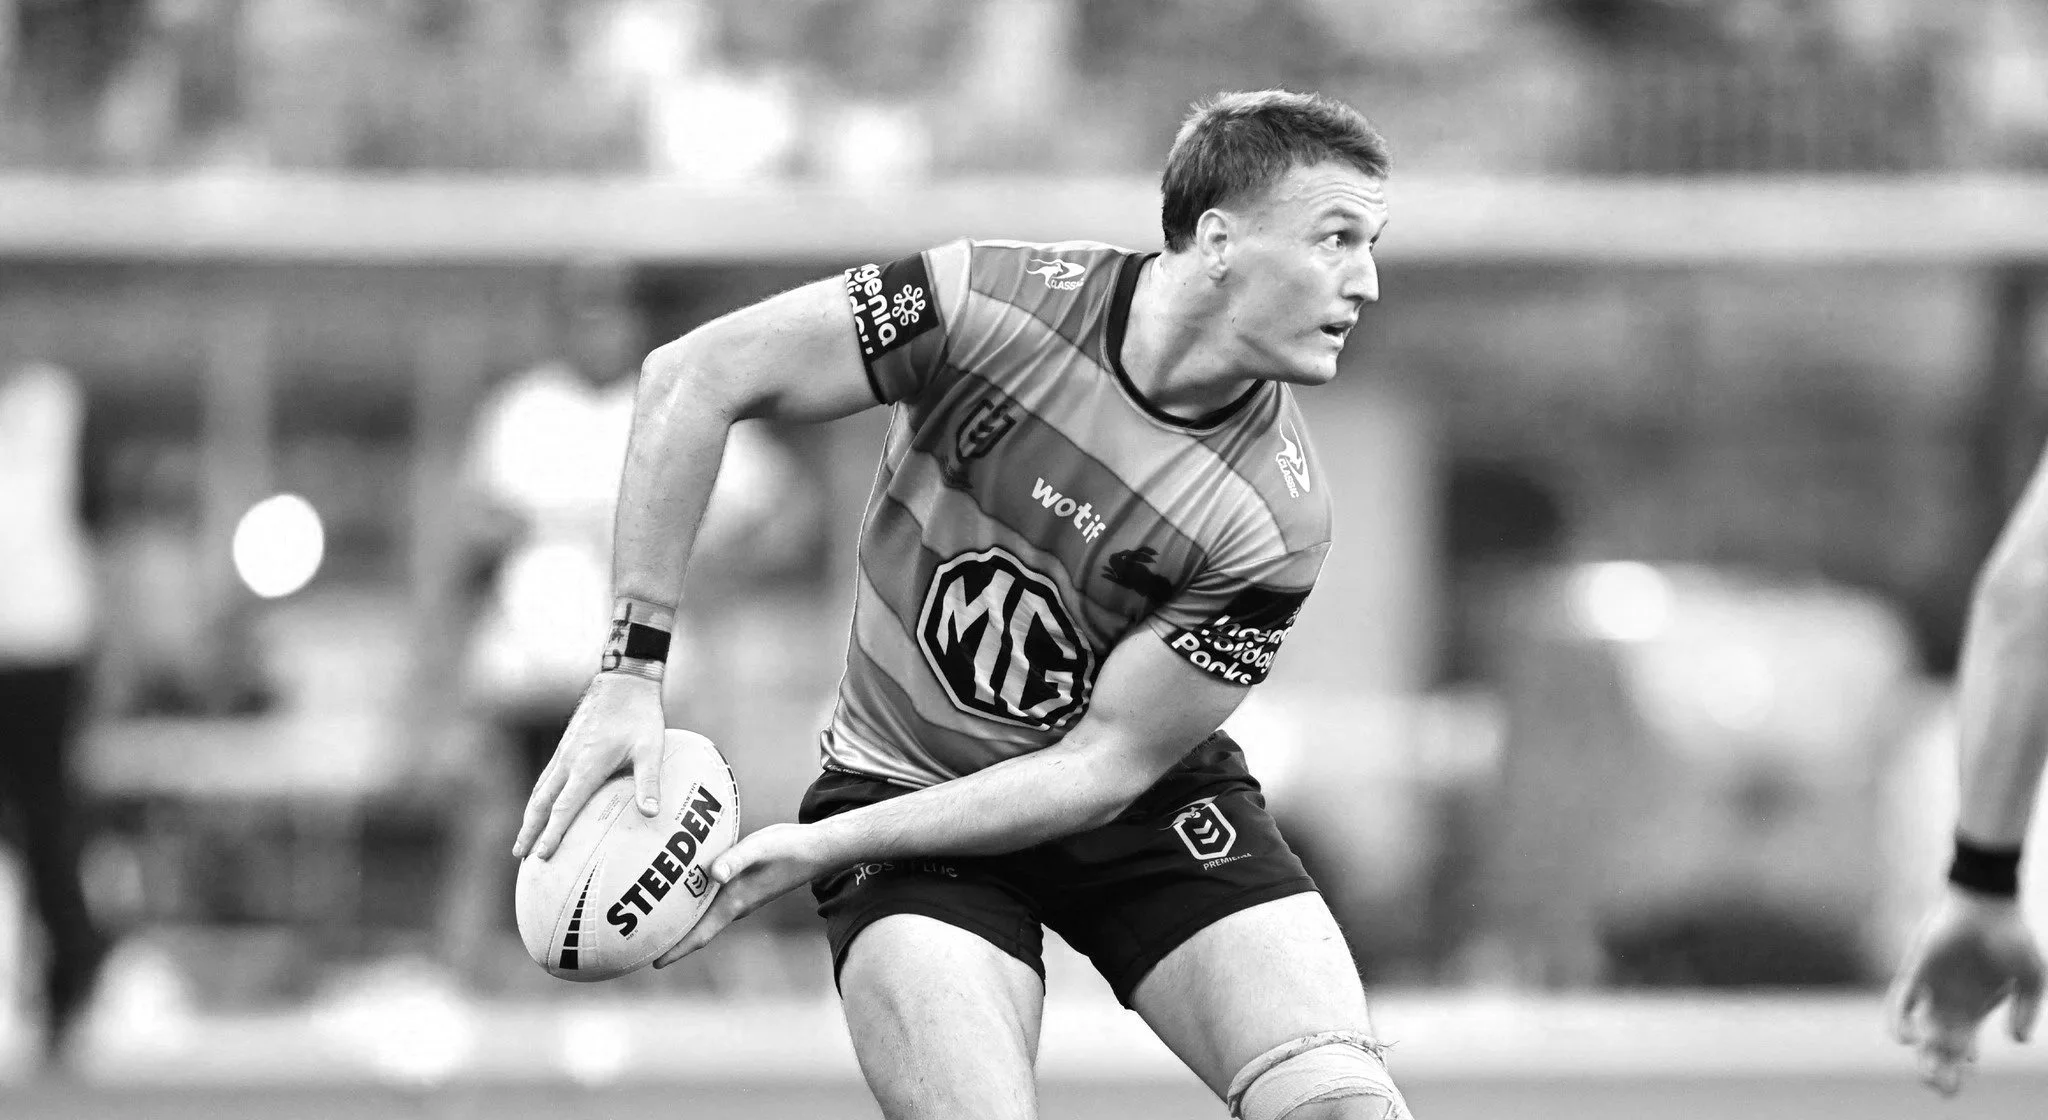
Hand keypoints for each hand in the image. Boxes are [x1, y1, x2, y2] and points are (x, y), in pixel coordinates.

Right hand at [512, 672, 665, 860]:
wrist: (624, 681)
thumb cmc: (641, 716)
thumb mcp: (651, 748)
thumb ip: (649, 782)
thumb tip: (652, 814)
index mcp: (588, 765)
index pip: (565, 807)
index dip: (552, 833)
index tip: (541, 855)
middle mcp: (569, 760)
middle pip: (542, 802)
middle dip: (529, 830)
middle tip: (520, 856)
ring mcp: (564, 752)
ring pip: (539, 790)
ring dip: (529, 816)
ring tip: (522, 839)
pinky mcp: (565, 746)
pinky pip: (546, 778)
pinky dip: (537, 798)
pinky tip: (539, 807)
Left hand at [654, 823, 833, 967]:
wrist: (815, 849)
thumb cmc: (788, 848)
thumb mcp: (759, 848)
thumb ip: (736, 860)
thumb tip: (714, 873)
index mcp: (735, 901)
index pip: (701, 933)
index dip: (678, 949)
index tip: (654, 962)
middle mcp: (734, 904)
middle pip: (697, 929)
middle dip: (672, 939)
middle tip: (642, 944)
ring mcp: (739, 896)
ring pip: (703, 916)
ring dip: (682, 922)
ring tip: (655, 922)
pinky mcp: (742, 884)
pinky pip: (711, 900)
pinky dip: (693, 902)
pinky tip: (682, 890)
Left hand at [1887, 885, 2044, 1096]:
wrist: (1987, 904)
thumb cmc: (2011, 938)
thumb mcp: (2031, 979)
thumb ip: (2027, 1009)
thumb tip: (2019, 1041)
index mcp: (1973, 1007)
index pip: (1962, 1045)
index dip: (1960, 1063)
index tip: (1965, 1071)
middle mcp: (1949, 1002)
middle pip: (1939, 1046)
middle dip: (1941, 1070)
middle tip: (1943, 1090)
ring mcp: (1931, 989)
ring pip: (1920, 1031)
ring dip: (1923, 1055)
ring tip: (1929, 1074)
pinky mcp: (1916, 973)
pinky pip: (1900, 1003)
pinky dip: (1900, 1023)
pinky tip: (1909, 1040)